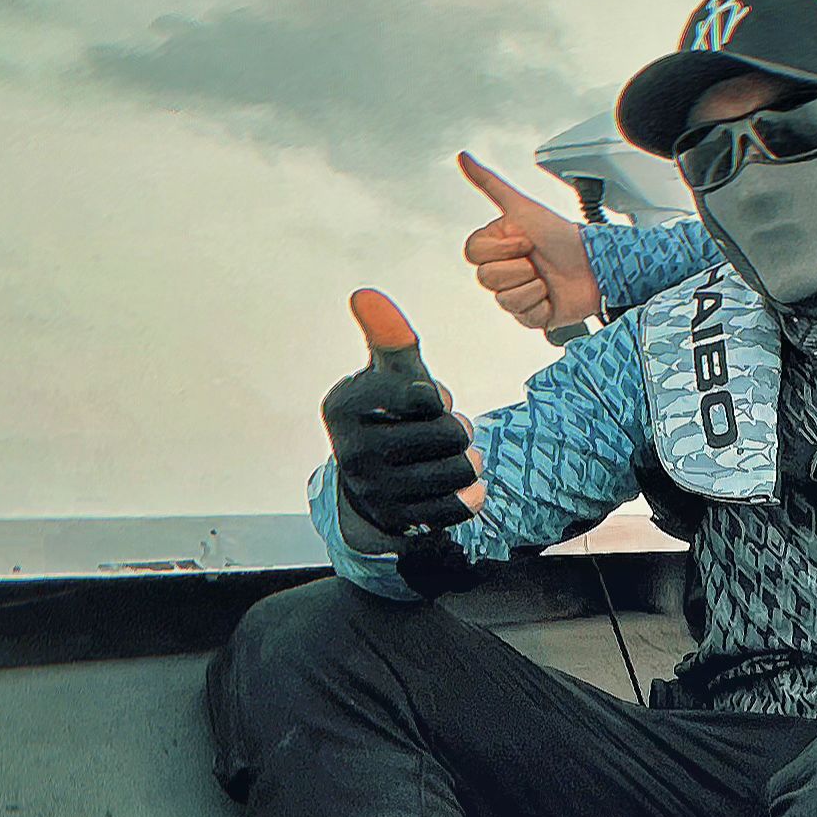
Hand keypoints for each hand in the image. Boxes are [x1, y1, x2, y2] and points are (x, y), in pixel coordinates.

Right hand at [324, 291, 484, 536]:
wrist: (370, 484)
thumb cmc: (388, 415)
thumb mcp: (386, 375)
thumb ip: (388, 338)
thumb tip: (366, 294)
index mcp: (345, 406)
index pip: (420, 396)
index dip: (436, 397)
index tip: (429, 401)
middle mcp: (352, 451)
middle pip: (446, 435)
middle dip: (458, 430)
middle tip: (451, 431)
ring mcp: (374, 490)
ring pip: (457, 472)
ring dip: (469, 462)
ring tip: (461, 458)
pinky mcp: (399, 522)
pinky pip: (456, 508)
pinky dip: (471, 496)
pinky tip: (467, 486)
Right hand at [459, 152, 598, 331]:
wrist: (594, 265)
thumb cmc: (562, 236)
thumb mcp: (523, 207)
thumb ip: (491, 184)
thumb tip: (465, 158)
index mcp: (497, 247)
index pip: (475, 255)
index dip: (502, 249)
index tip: (525, 240)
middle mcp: (504, 270)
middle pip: (487, 279)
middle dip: (519, 268)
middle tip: (537, 261)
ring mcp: (518, 294)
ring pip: (505, 300)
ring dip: (532, 287)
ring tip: (548, 278)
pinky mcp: (533, 316)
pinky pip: (525, 318)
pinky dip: (542, 307)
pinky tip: (552, 295)